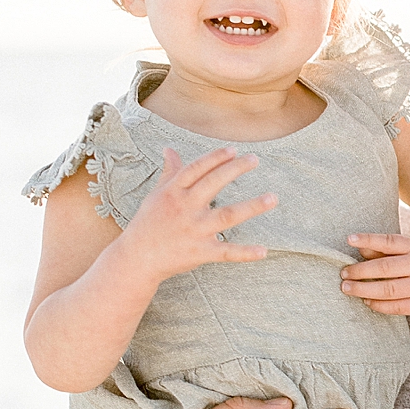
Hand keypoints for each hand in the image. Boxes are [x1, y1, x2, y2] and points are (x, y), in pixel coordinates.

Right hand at [119, 146, 276, 280]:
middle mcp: (185, 208)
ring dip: (251, 207)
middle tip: (255, 160)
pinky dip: (245, 253)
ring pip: (227, 216)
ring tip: (272, 198)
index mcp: (173, 192)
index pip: (197, 169)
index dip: (215, 158)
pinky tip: (263, 250)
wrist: (137, 258)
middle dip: (234, 170)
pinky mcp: (200, 252)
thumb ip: (169, 173)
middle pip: (213, 184)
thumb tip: (169, 150)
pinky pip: (226, 252)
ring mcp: (194, 231)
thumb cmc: (148, 224)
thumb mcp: (156, 195)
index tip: (234, 150)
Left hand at [340, 231, 409, 315]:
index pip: (389, 241)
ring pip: (389, 290)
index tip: (349, 239)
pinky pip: (397, 307)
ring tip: (347, 289)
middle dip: (360, 272)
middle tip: (343, 274)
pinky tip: (367, 301)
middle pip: (385, 269)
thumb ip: (386, 248)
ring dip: (364, 290)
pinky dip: (379, 305)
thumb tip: (359, 249)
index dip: (368, 239)